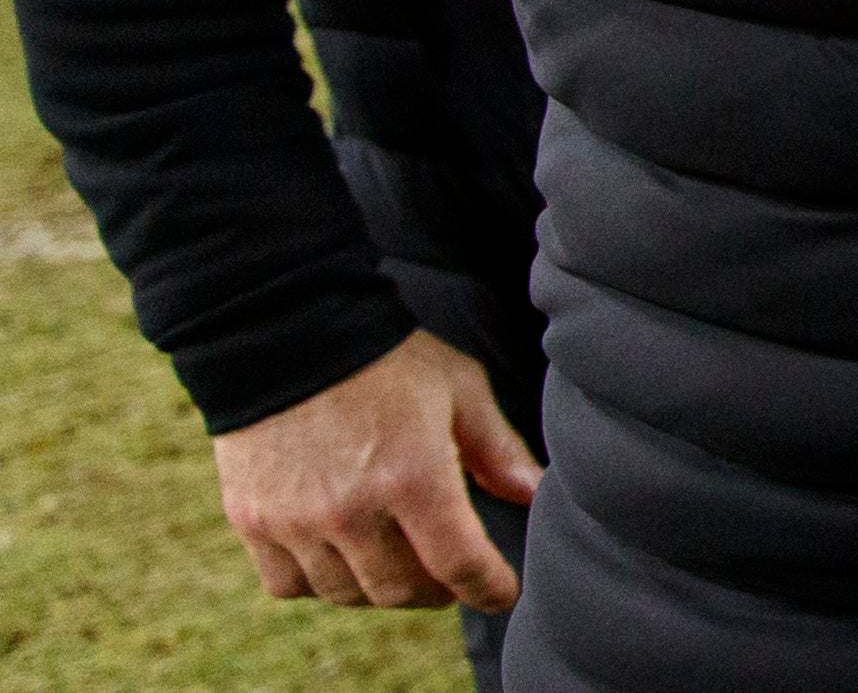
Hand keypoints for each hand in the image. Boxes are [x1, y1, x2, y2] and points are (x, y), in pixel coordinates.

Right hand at [211, 329, 536, 612]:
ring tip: (399, 560)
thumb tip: (533, 493)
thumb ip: (497, 448)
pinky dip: (319, 580)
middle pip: (403, 590)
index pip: (459, 564)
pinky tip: (339, 552)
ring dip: (380, 586)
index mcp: (413, 477)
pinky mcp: (253, 522)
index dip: (488, 588)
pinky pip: (290, 584)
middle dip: (438, 589)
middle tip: (450, 575)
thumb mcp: (459, 390)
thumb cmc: (387, 358)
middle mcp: (352, 510)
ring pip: (348, 594)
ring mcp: (296, 521)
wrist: (286, 332)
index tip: (502, 592)